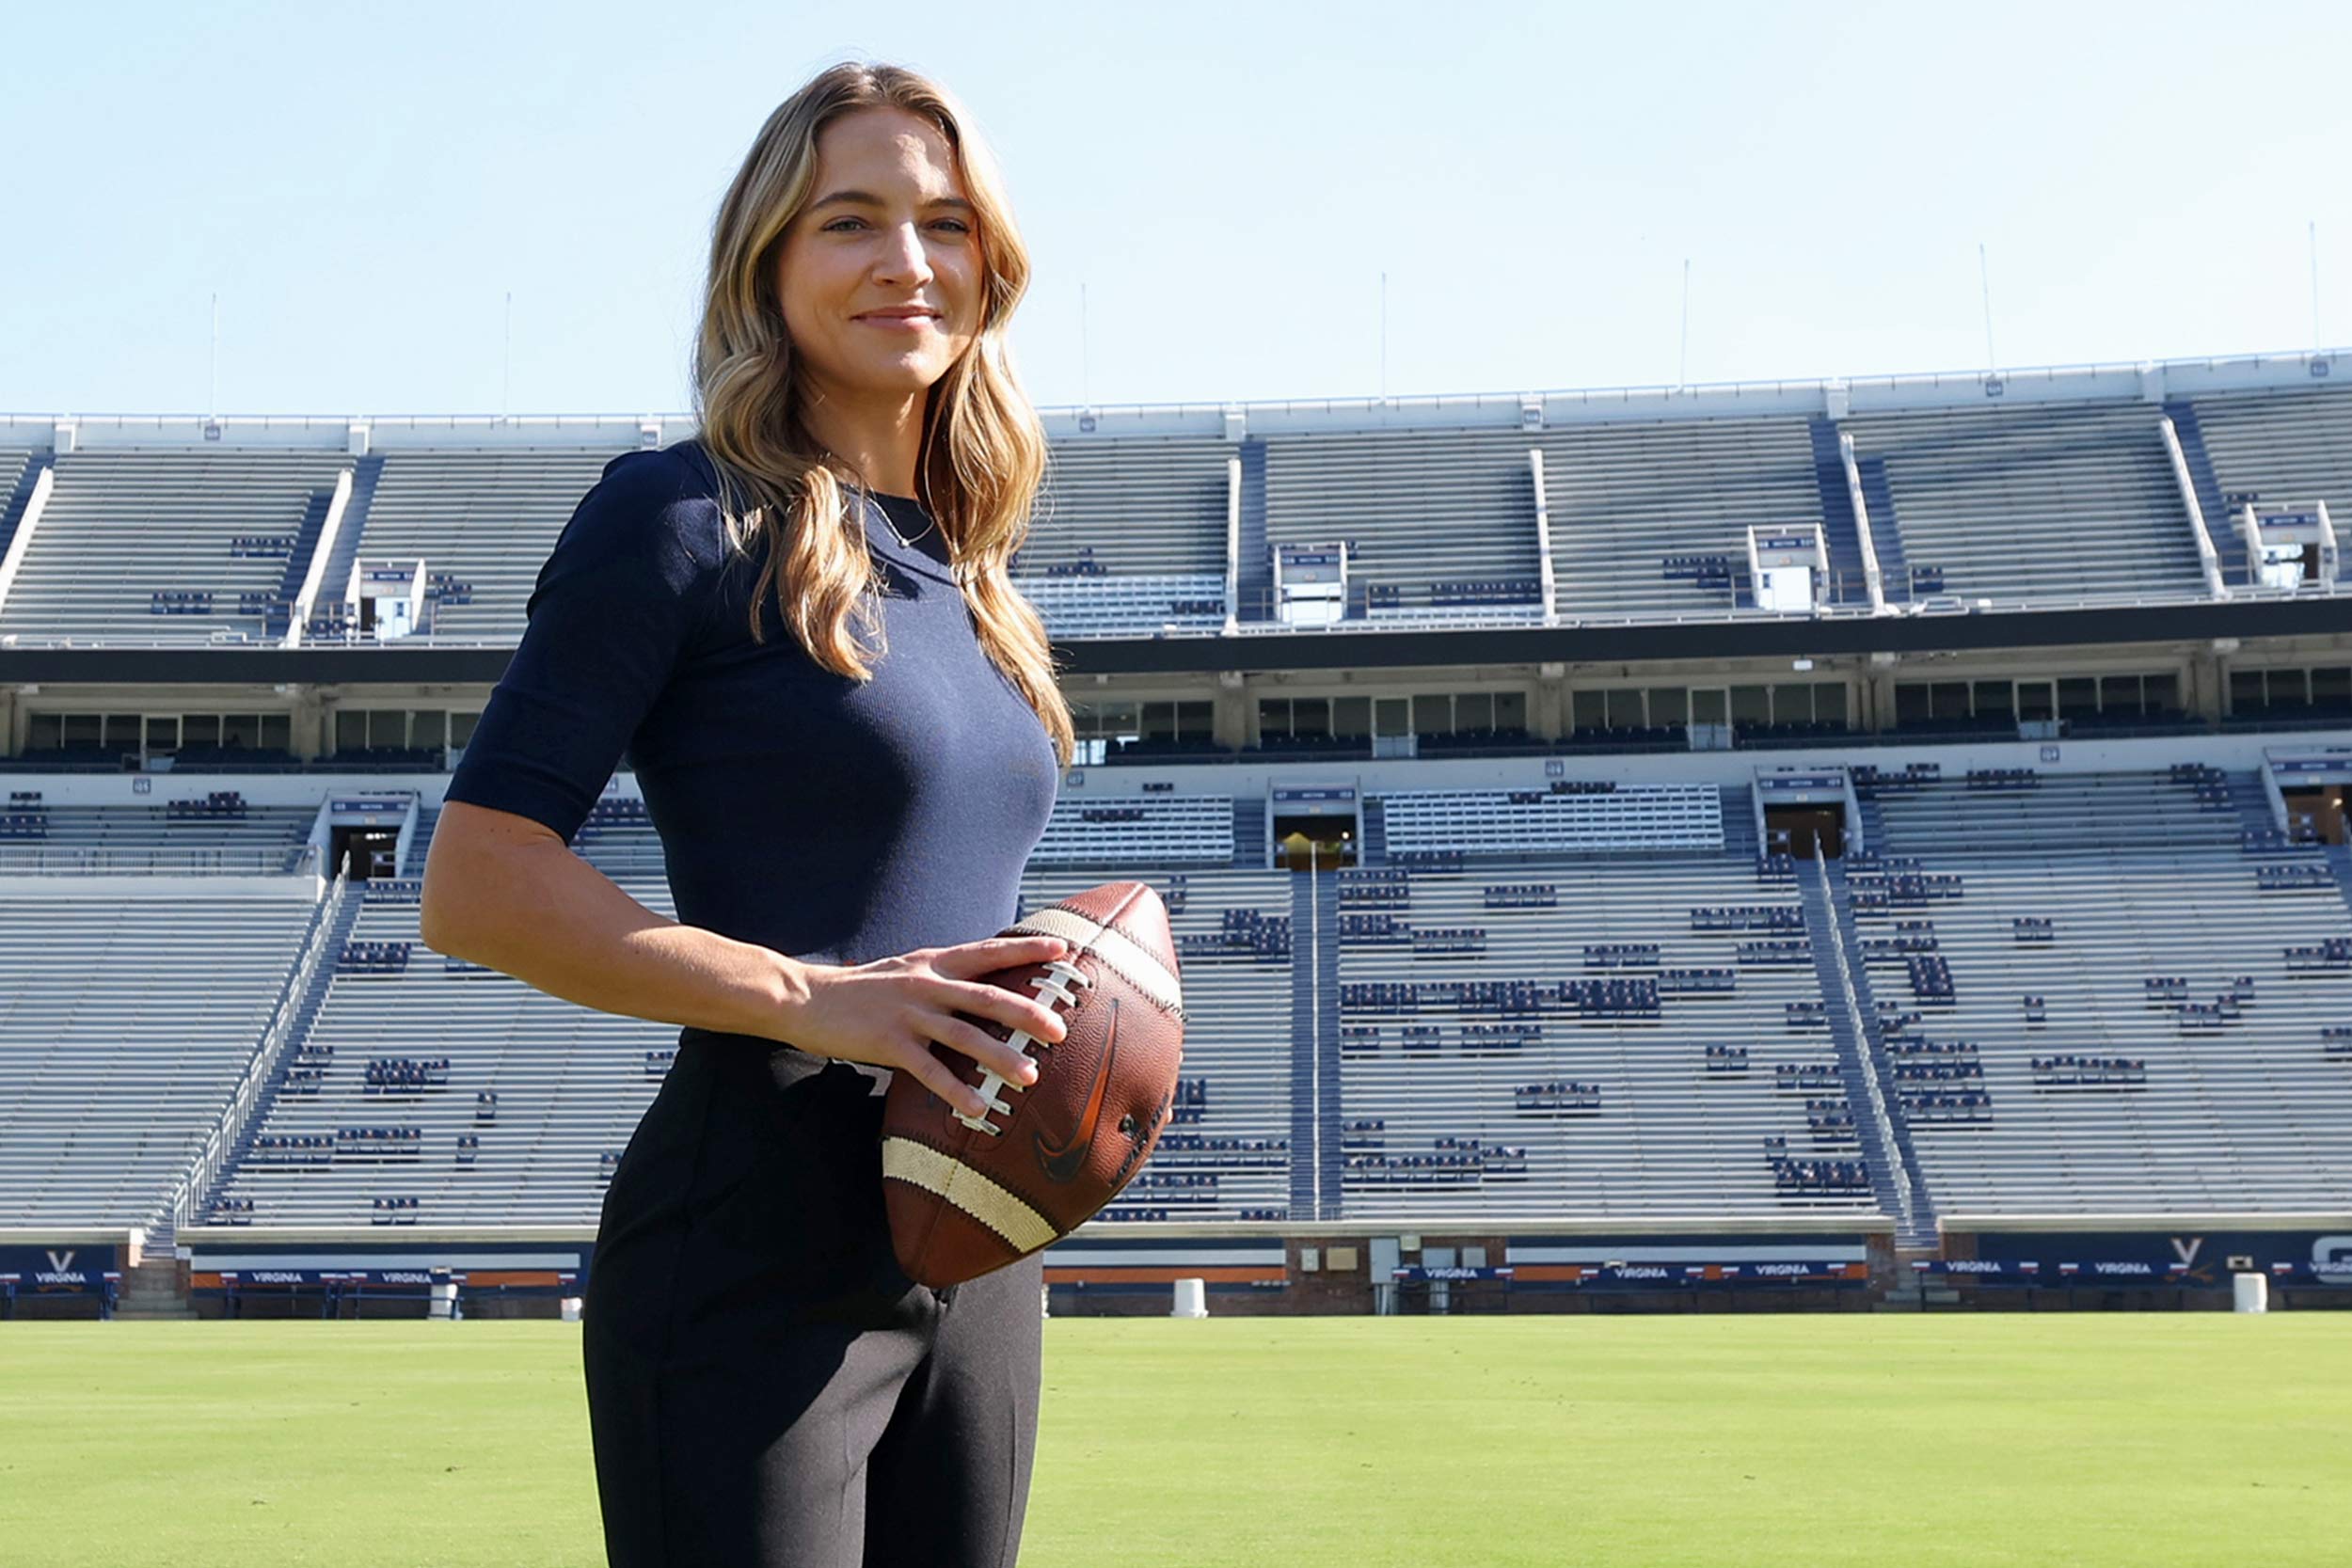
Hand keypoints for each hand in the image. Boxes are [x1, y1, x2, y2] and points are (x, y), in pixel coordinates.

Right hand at [779, 935, 1074, 1117]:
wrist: (806, 998)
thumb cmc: (862, 990)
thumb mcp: (906, 970)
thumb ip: (942, 976)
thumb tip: (981, 983)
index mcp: (933, 965)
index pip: (987, 952)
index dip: (1025, 950)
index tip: (1063, 949)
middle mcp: (926, 985)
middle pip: (986, 997)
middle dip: (1027, 1012)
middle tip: (1060, 1030)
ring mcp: (908, 1015)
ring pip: (964, 1035)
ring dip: (999, 1057)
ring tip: (1030, 1077)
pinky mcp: (888, 1044)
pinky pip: (930, 1071)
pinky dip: (956, 1090)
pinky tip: (978, 1108)